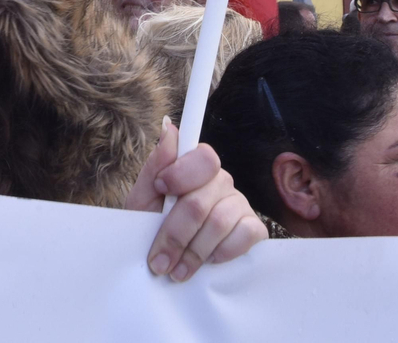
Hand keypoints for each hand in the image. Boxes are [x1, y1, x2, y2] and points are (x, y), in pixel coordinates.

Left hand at [126, 120, 266, 281]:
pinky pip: (246, 234)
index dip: (180, 173)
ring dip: (193, 252)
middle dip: (175, 235)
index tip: (160, 189)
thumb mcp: (144, 198)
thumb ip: (156, 165)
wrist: (163, 258)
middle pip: (200, 201)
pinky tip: (209, 261)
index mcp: (194, 167)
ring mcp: (239, 203)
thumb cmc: (152, 225)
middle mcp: (221, 180)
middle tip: (159, 260)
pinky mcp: (253, 228)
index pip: (202, 157)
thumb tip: (169, 127)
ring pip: (219, 222)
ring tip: (177, 271)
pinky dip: (223, 252)